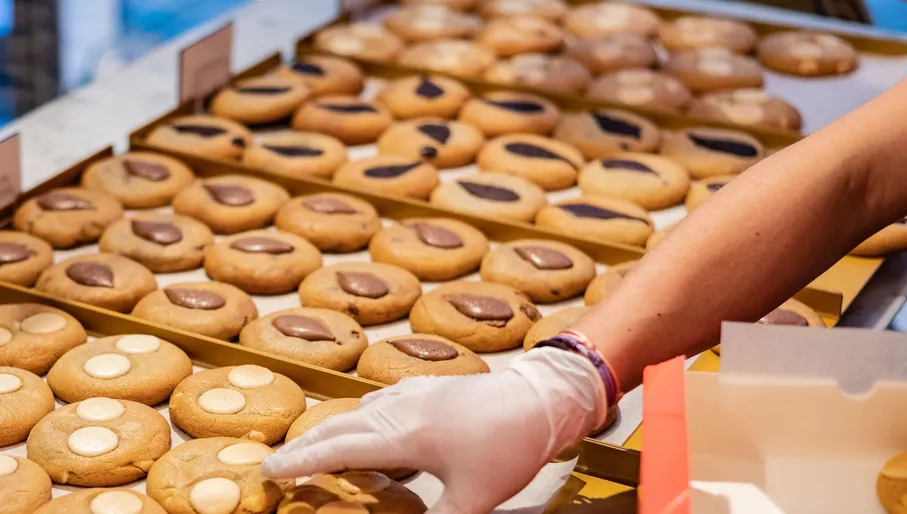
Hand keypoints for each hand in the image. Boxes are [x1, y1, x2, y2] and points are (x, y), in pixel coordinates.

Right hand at [261, 348, 606, 513]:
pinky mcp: (430, 385)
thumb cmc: (508, 446)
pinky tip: (369, 422)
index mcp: (404, 436)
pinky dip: (362, 414)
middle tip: (281, 462)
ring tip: (318, 447)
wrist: (540, 398)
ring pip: (359, 409)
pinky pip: (381, 399)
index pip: (337, 449)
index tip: (269, 470)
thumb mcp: (473, 497)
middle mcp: (401, 408)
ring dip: (334, 427)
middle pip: (339, 424)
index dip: (300, 461)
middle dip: (306, 444)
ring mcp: (415, 392)